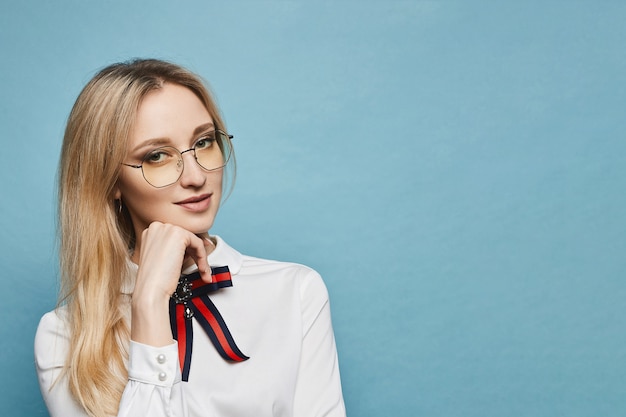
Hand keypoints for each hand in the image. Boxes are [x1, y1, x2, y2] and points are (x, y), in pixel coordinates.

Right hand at [131, 222, 213, 345]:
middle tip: (203, 269)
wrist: (150, 290)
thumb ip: (176, 248)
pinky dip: (203, 258)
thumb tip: (200, 242)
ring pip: (193, 241)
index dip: (188, 250)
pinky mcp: (178, 234)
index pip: (176, 237)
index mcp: (151, 232)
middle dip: (196, 254)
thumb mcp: (165, 259)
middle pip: (185, 237)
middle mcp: (157, 227)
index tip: (197, 260)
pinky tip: (203, 271)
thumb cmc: (155, 280)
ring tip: (204, 273)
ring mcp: (167, 229)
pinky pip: (198, 244)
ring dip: (201, 258)